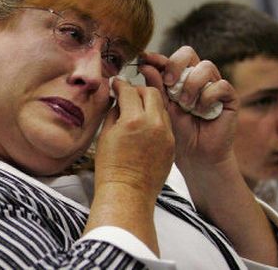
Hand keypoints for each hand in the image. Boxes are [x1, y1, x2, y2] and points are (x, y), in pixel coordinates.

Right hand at [94, 78, 174, 200]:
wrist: (128, 193)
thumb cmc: (111, 168)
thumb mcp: (106, 135)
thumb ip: (115, 112)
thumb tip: (119, 100)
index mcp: (134, 121)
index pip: (129, 91)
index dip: (121, 85)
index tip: (117, 84)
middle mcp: (154, 124)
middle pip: (151, 92)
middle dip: (138, 90)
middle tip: (128, 96)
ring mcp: (166, 134)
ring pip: (161, 106)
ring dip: (149, 104)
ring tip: (138, 112)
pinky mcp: (172, 144)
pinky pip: (165, 123)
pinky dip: (156, 119)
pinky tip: (146, 127)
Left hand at [139, 46, 238, 167]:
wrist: (194, 155)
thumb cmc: (176, 132)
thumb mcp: (162, 107)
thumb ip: (155, 86)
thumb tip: (145, 65)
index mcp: (178, 78)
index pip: (170, 58)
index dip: (158, 58)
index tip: (145, 61)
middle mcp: (196, 77)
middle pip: (188, 53)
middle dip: (176, 65)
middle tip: (169, 84)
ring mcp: (213, 85)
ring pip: (205, 66)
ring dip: (192, 86)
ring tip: (185, 105)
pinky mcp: (229, 97)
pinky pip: (221, 85)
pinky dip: (208, 98)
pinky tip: (201, 112)